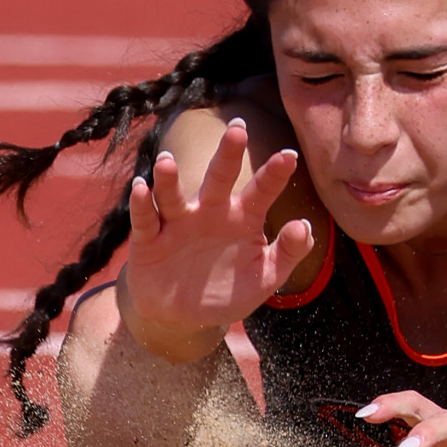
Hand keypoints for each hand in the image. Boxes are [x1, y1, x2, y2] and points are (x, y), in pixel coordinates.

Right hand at [120, 119, 313, 352]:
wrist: (184, 317)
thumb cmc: (227, 290)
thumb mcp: (264, 278)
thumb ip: (287, 254)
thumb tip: (306, 226)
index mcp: (242, 218)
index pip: (261, 191)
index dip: (275, 174)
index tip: (290, 156)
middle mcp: (210, 212)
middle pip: (219, 178)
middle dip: (228, 154)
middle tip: (238, 129)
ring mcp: (178, 222)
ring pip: (173, 194)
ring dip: (169, 178)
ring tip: (167, 160)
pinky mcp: (149, 239)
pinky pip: (146, 218)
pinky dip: (141, 204)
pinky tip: (141, 188)